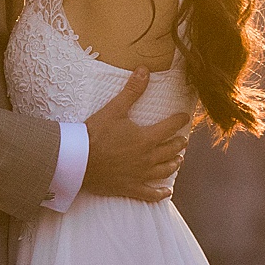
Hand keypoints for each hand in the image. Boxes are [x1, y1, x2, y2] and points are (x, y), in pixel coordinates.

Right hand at [79, 68, 190, 201]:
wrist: (79, 160)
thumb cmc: (96, 133)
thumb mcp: (115, 109)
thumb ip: (132, 90)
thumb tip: (144, 70)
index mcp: (146, 138)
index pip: (170, 127)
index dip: (179, 120)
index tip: (185, 116)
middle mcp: (148, 158)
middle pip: (170, 150)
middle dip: (178, 143)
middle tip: (183, 140)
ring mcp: (140, 175)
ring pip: (164, 170)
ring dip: (173, 164)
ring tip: (179, 160)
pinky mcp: (130, 188)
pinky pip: (150, 194)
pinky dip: (160, 194)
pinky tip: (166, 193)